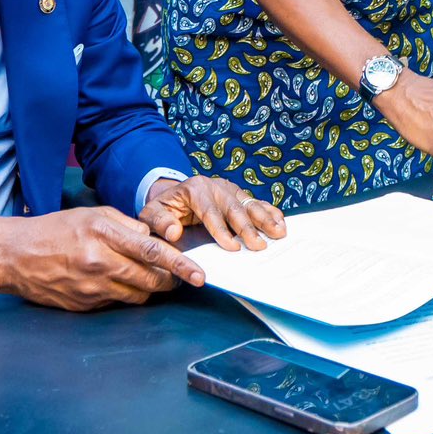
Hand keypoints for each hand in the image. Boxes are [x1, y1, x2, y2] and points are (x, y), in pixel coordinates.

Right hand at [0, 206, 207, 311]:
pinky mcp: (84, 305)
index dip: (180, 265)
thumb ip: (126, 225)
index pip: (152, 252)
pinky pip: (116, 302)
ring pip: (137, 296)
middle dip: (170, 281)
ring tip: (149, 277)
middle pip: (150, 281)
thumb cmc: (55, 229)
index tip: (199, 274)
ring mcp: (91, 288)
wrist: (15, 256)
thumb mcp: (92, 214)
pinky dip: (124, 294)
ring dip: (149, 289)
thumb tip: (153, 238)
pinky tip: (117, 282)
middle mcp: (99, 264)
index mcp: (103, 235)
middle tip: (178, 276)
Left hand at [139, 176, 286, 251]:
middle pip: (234, 207)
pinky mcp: (239, 195)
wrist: (173, 194)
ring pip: (249, 203)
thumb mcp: (152, 213)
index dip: (222, 230)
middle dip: (248, 228)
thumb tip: (173, 232)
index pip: (210, 211)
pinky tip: (281, 221)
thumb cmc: (164, 207)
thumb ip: (160, 222)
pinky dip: (270, 212)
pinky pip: (256, 202)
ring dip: (265, 219)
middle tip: (258, 246)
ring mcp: (230, 189)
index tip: (232, 247)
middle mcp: (216, 186)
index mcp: (195, 189)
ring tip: (278, 233)